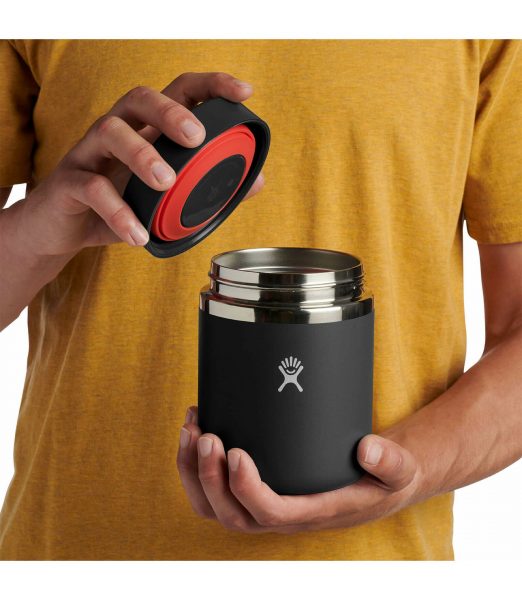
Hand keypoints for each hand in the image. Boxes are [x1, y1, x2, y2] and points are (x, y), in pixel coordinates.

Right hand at [15, 72, 263, 258]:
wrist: (61, 232)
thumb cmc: (117, 206)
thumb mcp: (167, 198)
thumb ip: (209, 187)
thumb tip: (257, 181)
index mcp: (146, 130)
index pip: (178, 93)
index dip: (211, 86)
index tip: (243, 93)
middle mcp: (118, 131)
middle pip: (140, 98)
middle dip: (172, 112)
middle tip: (197, 137)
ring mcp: (90, 153)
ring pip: (110, 131)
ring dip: (142, 154)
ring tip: (166, 183)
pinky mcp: (69, 182)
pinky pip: (91, 188)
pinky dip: (118, 212)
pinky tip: (138, 234)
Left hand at [177, 406, 421, 533]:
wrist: (373, 482)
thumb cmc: (382, 477)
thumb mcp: (398, 469)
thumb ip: (390, 461)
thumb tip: (369, 448)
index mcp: (313, 512)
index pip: (272, 513)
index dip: (247, 489)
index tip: (236, 452)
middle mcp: (281, 514)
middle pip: (231, 514)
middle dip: (209, 477)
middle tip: (206, 434)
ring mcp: (263, 505)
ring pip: (213, 507)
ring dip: (193, 471)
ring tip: (191, 428)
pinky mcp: (253, 489)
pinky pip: (214, 489)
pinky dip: (195, 464)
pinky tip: (196, 428)